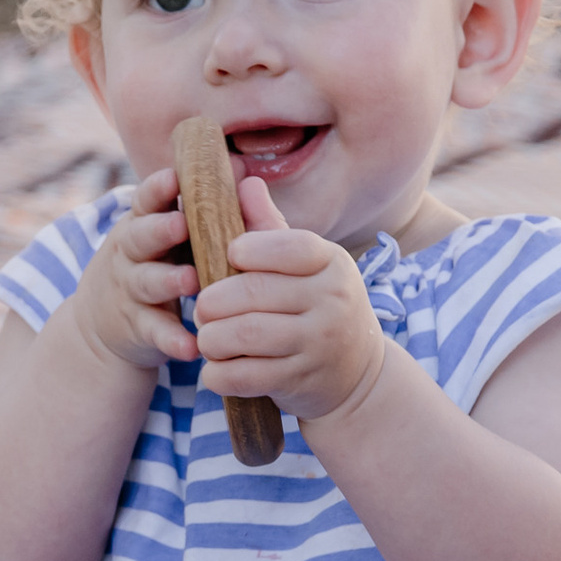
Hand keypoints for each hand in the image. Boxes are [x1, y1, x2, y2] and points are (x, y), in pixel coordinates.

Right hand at [67, 169, 201, 374]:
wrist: (104, 321)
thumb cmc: (156, 263)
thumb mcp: (169, 234)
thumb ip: (203, 205)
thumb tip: (238, 167)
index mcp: (143, 223)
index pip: (146, 200)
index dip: (157, 188)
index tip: (174, 177)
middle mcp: (131, 253)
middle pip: (139, 237)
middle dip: (159, 230)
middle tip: (181, 224)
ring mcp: (130, 290)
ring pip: (146, 282)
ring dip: (168, 280)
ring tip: (192, 280)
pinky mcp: (137, 327)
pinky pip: (155, 332)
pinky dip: (172, 338)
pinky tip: (191, 346)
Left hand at [192, 178, 387, 421]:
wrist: (359, 375)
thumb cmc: (319, 309)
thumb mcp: (307, 268)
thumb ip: (271, 227)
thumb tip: (244, 180)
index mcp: (331, 263)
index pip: (291, 246)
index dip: (252, 248)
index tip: (230, 255)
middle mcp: (332, 301)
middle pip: (254, 292)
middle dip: (213, 301)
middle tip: (202, 308)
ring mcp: (319, 344)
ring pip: (245, 335)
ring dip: (212, 338)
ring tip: (207, 337)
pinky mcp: (301, 380)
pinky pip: (246, 376)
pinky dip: (219, 374)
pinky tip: (214, 369)